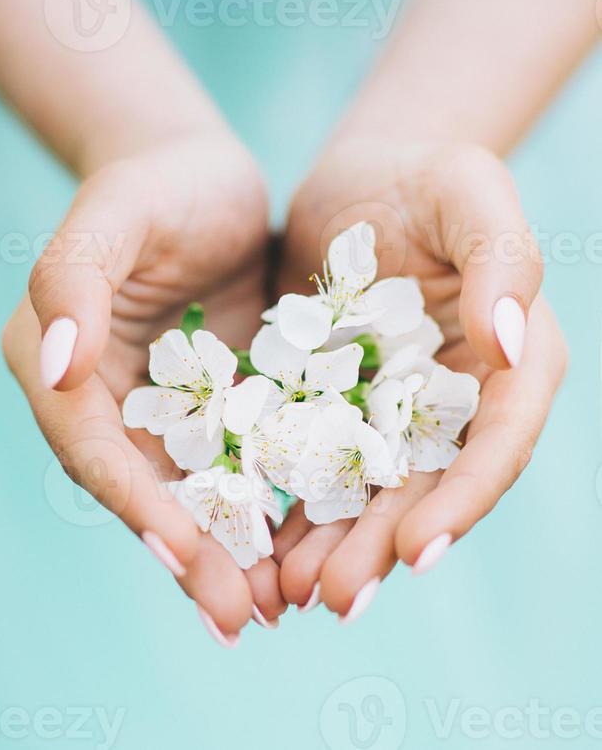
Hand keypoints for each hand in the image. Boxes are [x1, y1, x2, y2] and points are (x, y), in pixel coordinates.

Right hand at [3, 130, 285, 640]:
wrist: (202, 176)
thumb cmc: (153, 184)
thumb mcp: (112, 217)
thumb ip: (72, 281)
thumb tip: (55, 366)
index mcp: (61, 361)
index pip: (94, 444)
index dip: (136, 503)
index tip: (185, 554)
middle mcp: (105, 396)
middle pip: (144, 487)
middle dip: (189, 553)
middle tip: (238, 619)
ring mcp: (162, 406)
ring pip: (193, 490)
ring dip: (229, 551)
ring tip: (275, 609)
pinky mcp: (214, 402)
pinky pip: (238, 463)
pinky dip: (264, 508)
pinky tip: (303, 549)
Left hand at [273, 139, 566, 617]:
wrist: (362, 179)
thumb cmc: (427, 175)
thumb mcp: (470, 192)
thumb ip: (503, 260)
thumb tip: (508, 346)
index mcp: (511, 361)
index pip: (498, 440)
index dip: (464, 498)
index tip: (418, 548)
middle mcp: (459, 400)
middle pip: (429, 483)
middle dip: (384, 544)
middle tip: (336, 598)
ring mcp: (398, 409)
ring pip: (370, 488)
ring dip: (336, 544)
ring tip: (289, 591)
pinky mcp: (342, 405)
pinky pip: (319, 462)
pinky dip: (295, 503)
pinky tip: (262, 542)